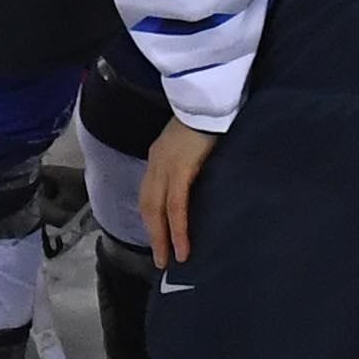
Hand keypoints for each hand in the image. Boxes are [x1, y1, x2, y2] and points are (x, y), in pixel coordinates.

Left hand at [139, 117, 218, 265]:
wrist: (211, 98)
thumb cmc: (210, 117)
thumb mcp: (193, 142)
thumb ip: (190, 161)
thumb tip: (198, 182)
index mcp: (160, 155)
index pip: (150, 193)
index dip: (152, 217)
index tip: (158, 236)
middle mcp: (157, 163)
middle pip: (148, 205)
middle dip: (153, 234)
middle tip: (161, 258)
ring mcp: (166, 166)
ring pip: (157, 210)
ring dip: (162, 238)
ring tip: (169, 259)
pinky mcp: (180, 170)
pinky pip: (176, 207)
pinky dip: (177, 230)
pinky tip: (182, 248)